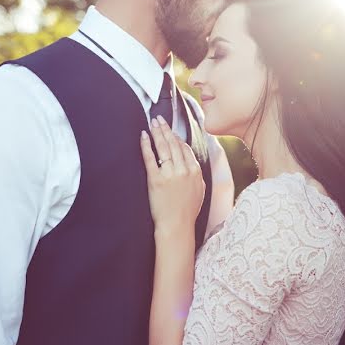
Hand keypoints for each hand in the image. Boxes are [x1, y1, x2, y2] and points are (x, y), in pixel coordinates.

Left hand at [140, 116, 204, 237]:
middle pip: (174, 144)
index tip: (171, 132)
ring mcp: (169, 174)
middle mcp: (183, 170)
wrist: (177, 225)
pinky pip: (150, 158)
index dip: (177, 138)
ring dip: (158, 132)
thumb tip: (192, 164)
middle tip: (160, 119)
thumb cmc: (187, 211)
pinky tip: (144, 137)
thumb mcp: (200, 190)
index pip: (185, 148)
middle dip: (166, 129)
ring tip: (153, 123)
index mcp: (195, 171)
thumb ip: (197, 175)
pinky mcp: (156, 179)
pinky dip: (147, 145)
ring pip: (164, 147)